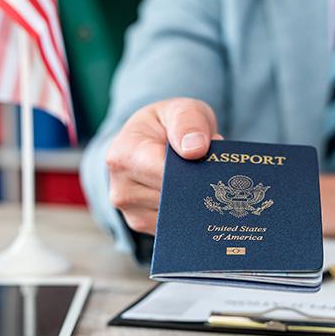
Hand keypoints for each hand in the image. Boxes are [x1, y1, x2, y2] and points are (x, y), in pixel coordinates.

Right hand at [106, 98, 221, 233]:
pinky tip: (192, 194)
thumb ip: (189, 123)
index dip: (191, 170)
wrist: (150, 141)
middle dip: (197, 185)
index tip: (209, 162)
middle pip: (172, 197)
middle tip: (213, 171)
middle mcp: (120, 187)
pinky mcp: (143, 224)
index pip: (163, 173)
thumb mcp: (181, 110)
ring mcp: (130, 210)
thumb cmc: (166, 125)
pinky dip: (189, 212)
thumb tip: (195, 150)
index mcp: (123, 154)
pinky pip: (175, 226)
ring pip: (176, 214)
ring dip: (195, 200)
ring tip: (198, 177)